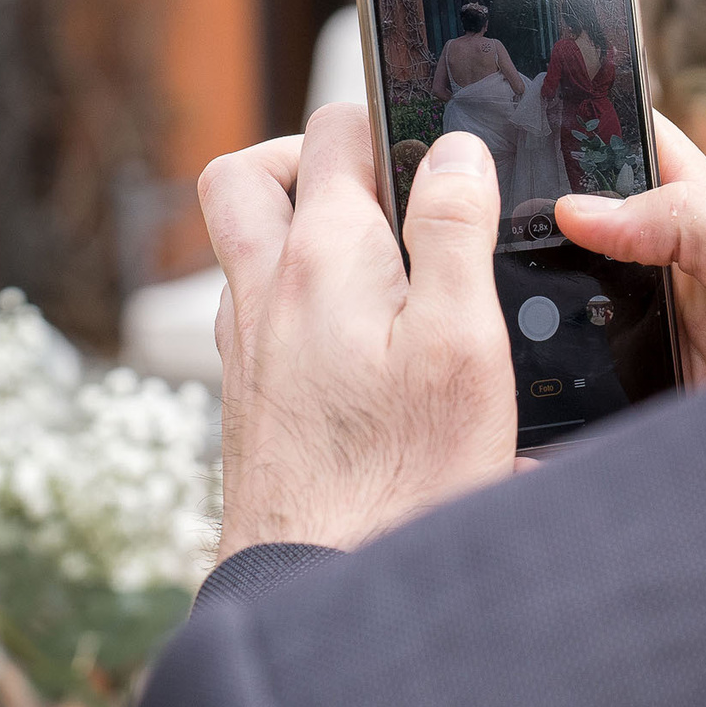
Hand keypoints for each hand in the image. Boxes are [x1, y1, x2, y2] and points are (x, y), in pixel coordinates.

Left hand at [202, 107, 516, 557]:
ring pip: (245, 245)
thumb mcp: (460, 342)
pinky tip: (354, 342)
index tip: (436, 152)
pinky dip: (296, 298)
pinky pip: (254, 311)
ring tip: (380, 265)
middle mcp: (264, 288)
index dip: (389, 120)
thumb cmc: (399, 475)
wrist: (322, 586)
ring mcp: (245, 344)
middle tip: (378, 188)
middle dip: (310, 156)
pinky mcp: (246, 396)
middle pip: (249, 172)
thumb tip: (454, 151)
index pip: (334, 130)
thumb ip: (454, 233)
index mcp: (323, 255)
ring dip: (298, 228)